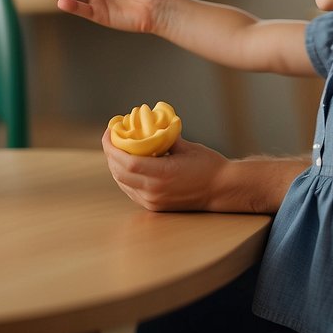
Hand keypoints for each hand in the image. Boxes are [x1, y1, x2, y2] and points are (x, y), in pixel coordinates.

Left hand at [101, 128, 227, 210]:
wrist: (223, 190)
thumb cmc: (209, 165)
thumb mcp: (185, 146)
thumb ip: (163, 138)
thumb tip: (147, 125)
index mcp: (163, 174)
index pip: (127, 163)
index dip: (113, 147)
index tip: (109, 131)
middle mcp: (155, 191)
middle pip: (120, 173)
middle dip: (110, 154)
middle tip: (110, 136)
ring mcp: (154, 201)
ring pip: (123, 183)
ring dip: (115, 165)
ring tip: (116, 148)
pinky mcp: (155, 206)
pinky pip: (131, 191)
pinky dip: (125, 176)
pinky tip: (126, 164)